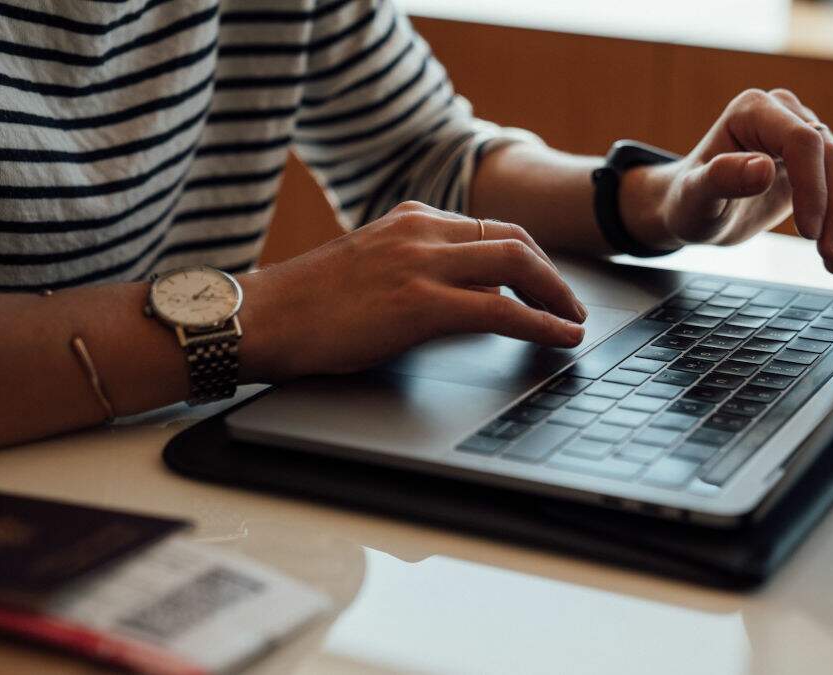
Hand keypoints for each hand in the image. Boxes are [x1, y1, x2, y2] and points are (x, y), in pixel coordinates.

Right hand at [238, 201, 586, 380]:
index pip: (491, 227)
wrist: (258, 317)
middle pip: (514, 240)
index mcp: (410, 218)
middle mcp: (421, 231)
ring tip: (573, 321)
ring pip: (517, 266)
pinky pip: (501, 312)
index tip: (547, 281)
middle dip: (552, 274)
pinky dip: (541, 324)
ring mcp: (422, 263)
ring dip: (556, 296)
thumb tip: (467, 296)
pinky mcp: (419, 303)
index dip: (530, 257)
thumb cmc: (305, 304)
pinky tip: (561, 338)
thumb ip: (418, 268)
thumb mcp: (370, 266)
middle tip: (571, 304)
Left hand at [622, 88, 832, 272]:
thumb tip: (764, 169)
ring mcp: (802, 133)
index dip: (812, 186)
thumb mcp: (695, 196)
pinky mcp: (815, 160)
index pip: (801, 140)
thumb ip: (722, 178)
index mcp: (752, 111)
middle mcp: (782, 113)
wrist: (695, 211)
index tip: (807, 233)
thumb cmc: (688, 201)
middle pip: (829, 155)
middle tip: (829, 257)